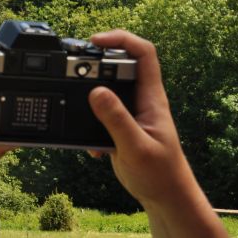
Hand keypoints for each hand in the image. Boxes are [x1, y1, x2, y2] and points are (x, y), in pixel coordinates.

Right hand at [88, 30, 237, 237]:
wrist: (165, 197)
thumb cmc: (160, 174)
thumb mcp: (136, 146)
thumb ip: (116, 119)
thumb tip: (96, 91)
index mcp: (151, 98)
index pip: (143, 53)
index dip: (121, 39)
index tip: (95, 42)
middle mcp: (140, 100)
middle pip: (120, 64)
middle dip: (96, 61)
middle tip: (73, 66)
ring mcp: (129, 112)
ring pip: (106, 87)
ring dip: (87, 92)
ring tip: (72, 99)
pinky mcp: (119, 126)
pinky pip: (98, 113)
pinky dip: (87, 123)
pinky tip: (90, 144)